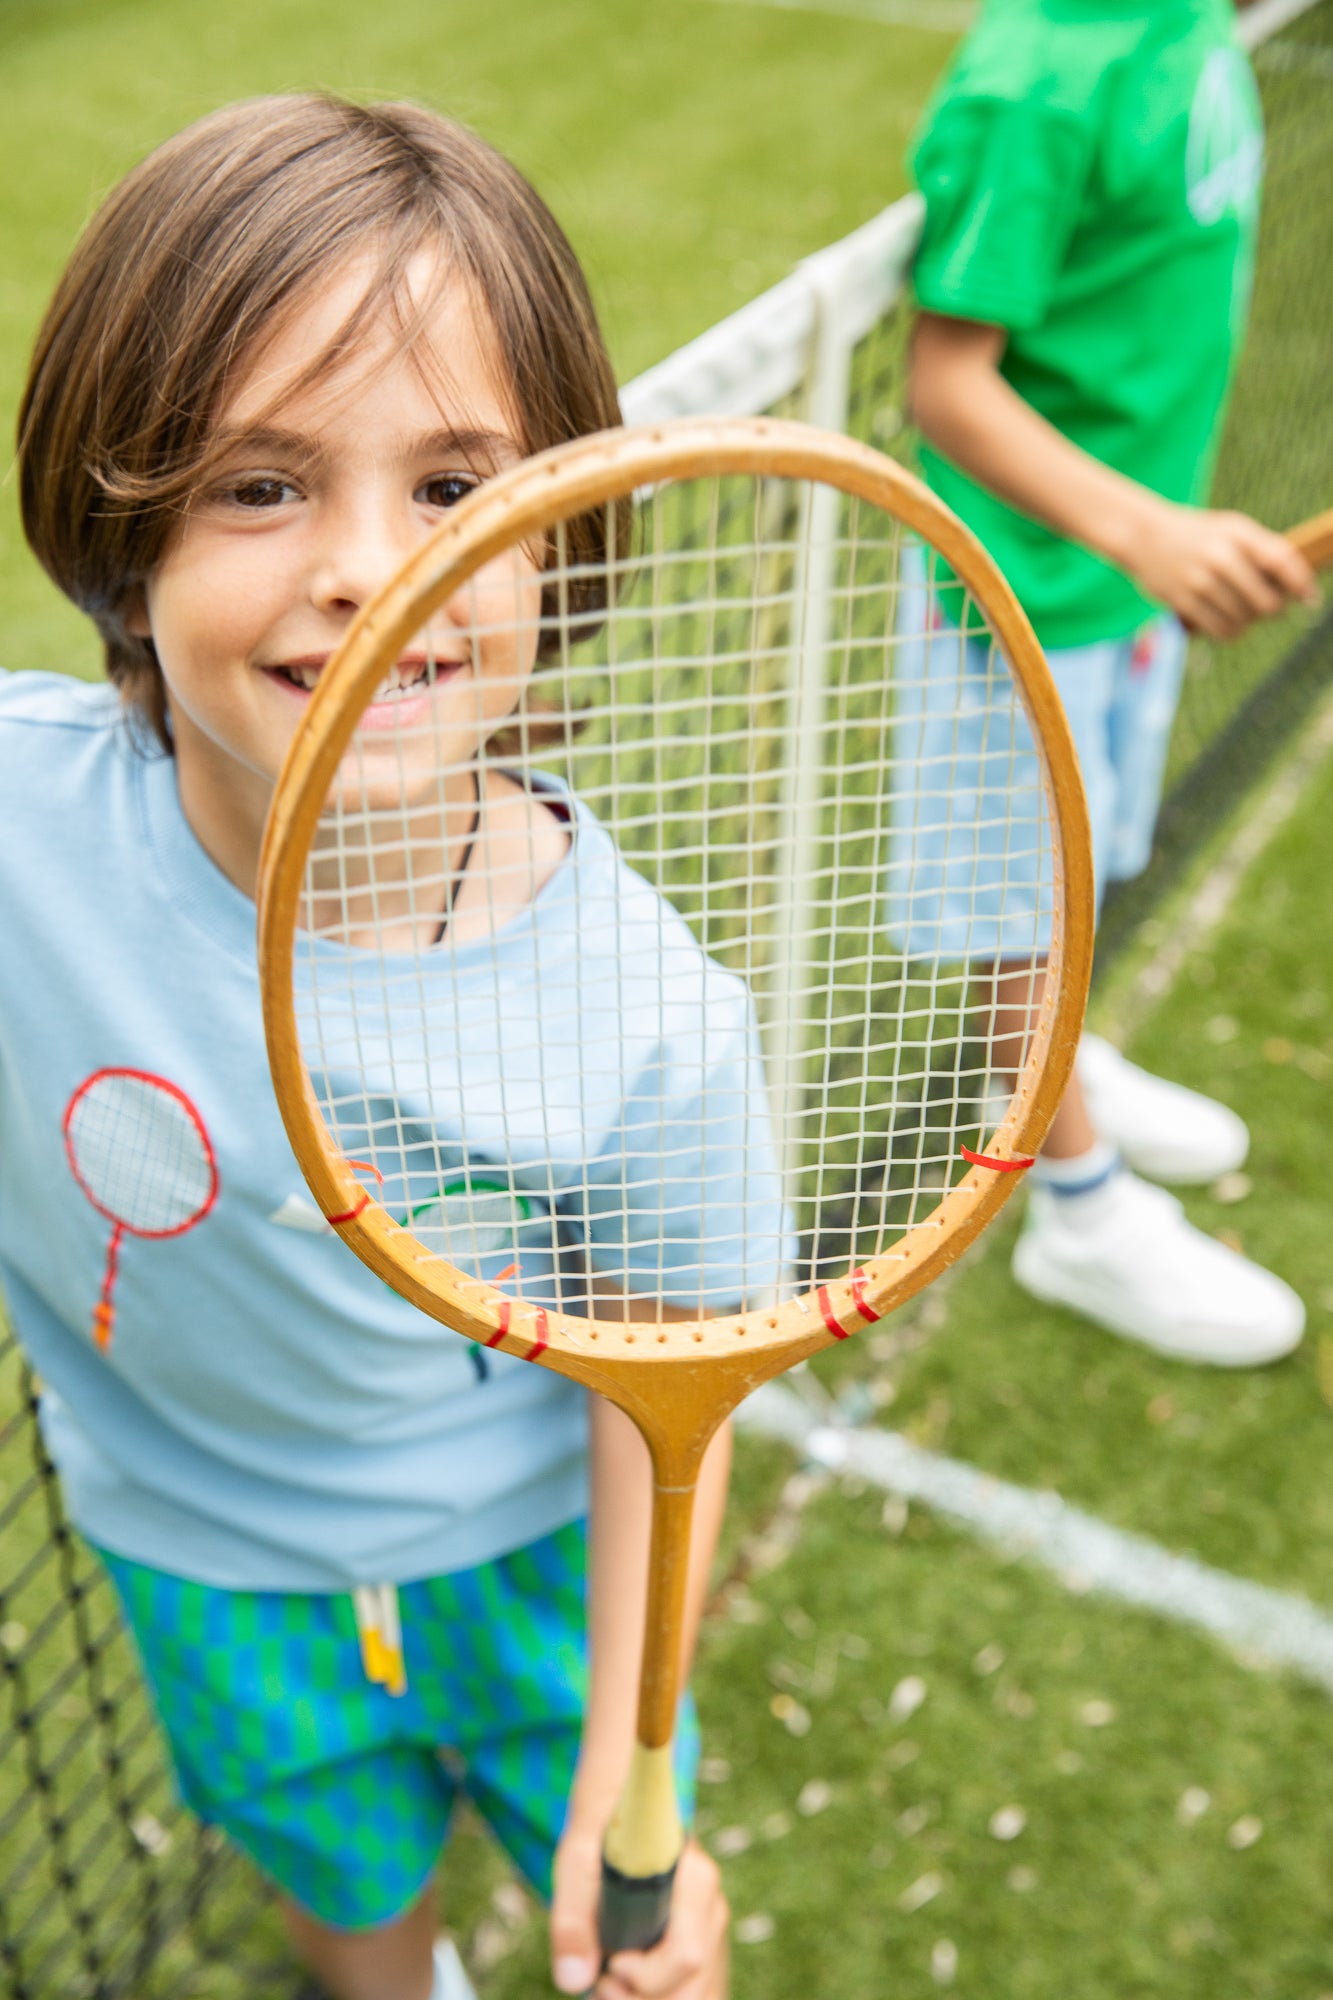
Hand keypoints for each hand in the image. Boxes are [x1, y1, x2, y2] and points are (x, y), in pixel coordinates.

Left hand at [551, 1829, 728, 1998]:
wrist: (619, 1816)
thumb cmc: (598, 1837)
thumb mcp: (575, 1865)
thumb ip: (572, 1921)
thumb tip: (574, 1981)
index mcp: (694, 1880)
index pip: (686, 1955)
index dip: (645, 1977)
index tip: (611, 1965)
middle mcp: (712, 1909)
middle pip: (693, 1987)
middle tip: (602, 1982)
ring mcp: (712, 1932)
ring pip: (697, 1996)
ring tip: (609, 1983)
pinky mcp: (706, 1949)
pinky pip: (696, 1993)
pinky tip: (627, 1990)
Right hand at [1120, 499, 1318, 639]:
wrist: (1145, 536)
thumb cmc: (1199, 535)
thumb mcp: (1232, 529)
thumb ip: (1264, 550)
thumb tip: (1300, 585)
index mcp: (1238, 534)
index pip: (1282, 561)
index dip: (1302, 584)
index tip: (1311, 601)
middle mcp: (1220, 556)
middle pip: (1267, 602)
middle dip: (1274, 610)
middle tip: (1270, 608)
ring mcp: (1200, 580)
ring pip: (1244, 620)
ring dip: (1249, 622)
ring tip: (1243, 612)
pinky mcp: (1182, 601)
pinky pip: (1221, 630)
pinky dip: (1231, 632)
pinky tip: (1230, 623)